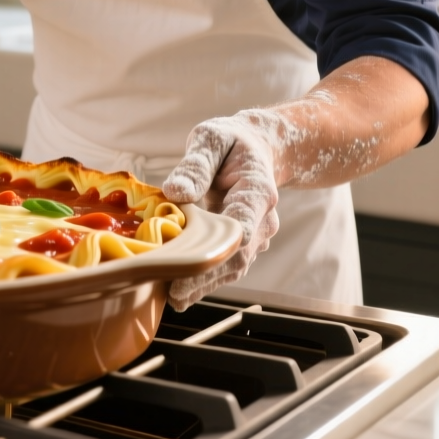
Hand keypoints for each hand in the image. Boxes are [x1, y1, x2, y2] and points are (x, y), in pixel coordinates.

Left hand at [161, 110, 286, 309]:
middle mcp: (263, 218)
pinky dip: (206, 279)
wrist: (256, 149)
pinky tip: (181, 290)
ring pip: (234, 265)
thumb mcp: (212, 139)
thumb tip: (176, 192)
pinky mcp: (245, 245)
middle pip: (238, 253)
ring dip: (206, 284)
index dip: (224, 245)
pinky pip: (228, 265)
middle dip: (207, 275)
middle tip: (176, 293)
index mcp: (258, 189)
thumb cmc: (230, 143)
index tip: (199, 261)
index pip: (245, 222)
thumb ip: (196, 164)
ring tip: (174, 298)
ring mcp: (257, 235)